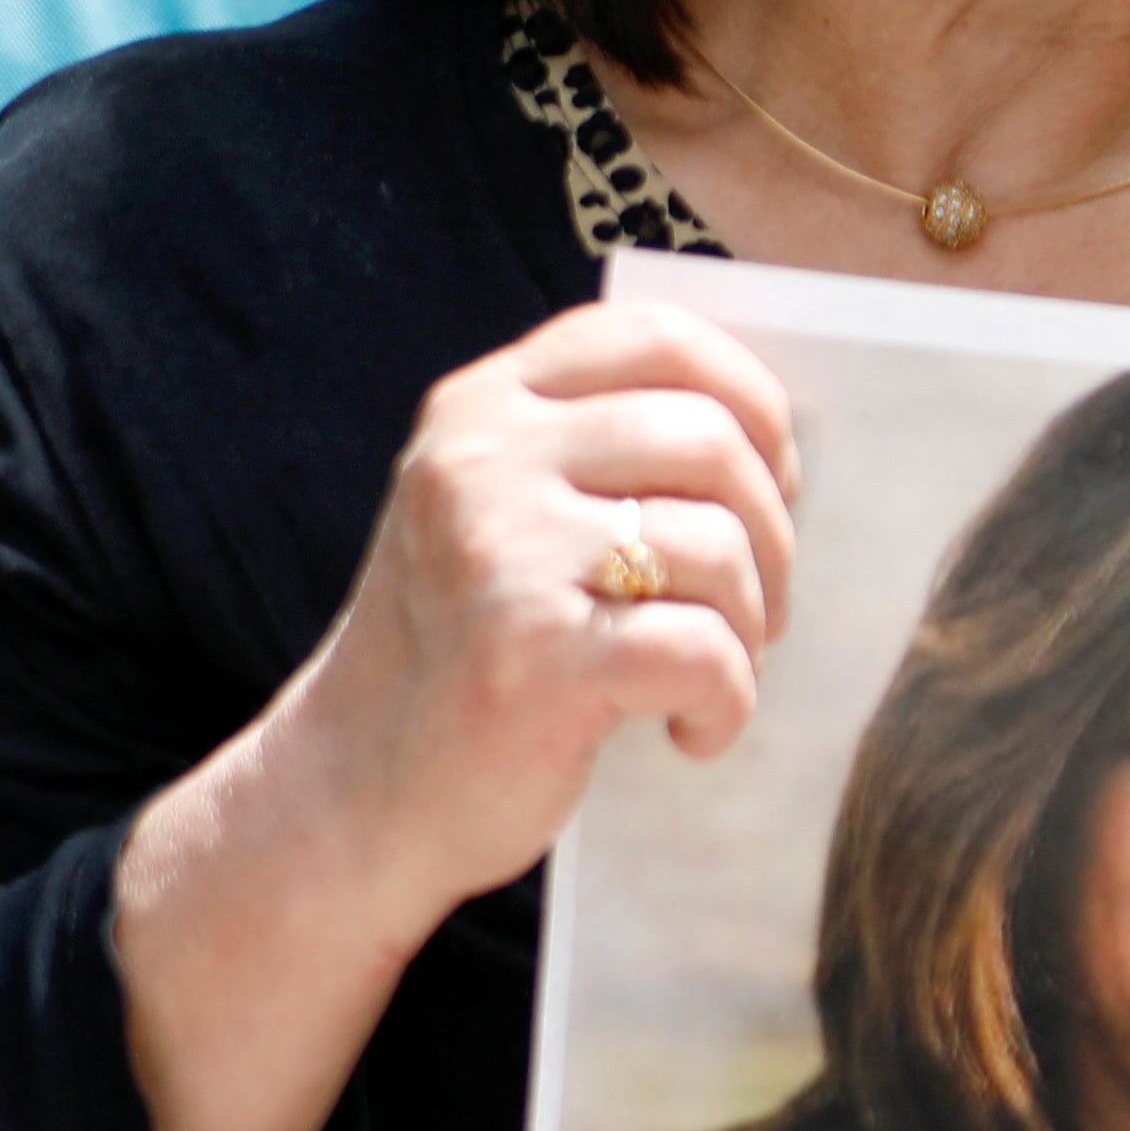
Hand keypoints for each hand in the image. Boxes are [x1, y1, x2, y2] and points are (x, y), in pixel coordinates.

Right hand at [119, 301, 799, 1130]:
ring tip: (706, 677)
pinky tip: (689, 732)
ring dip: (748, 630)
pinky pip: (705, 653)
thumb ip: (599, 455)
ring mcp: (504, 554)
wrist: (353, 793)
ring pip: (720, 547)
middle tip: (756, 605)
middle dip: (773, 533)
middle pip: (714, 441)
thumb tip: (776, 436)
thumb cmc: (462, 654)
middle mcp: (484, 462)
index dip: (752, 399)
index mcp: (483, 408)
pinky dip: (726, 706)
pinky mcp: (536, 657)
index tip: (776, 478)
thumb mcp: (501, 516)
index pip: (657, 337)